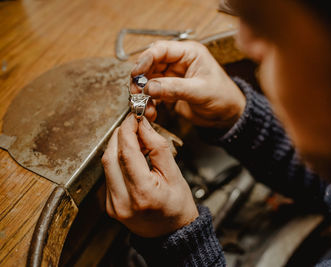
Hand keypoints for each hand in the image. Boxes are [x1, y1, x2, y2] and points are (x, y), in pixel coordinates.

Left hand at [101, 114, 198, 236]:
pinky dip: (116, 161)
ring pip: (106, 165)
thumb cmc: (178, 206)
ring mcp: (112, 206)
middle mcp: (123, 202)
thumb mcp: (175, 174)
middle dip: (120, 135)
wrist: (172, 233)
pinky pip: (107, 175)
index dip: (128, 130)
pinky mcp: (108, 205)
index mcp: (143, 193)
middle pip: (110, 157)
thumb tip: (143, 126)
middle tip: (133, 125)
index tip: (133, 117)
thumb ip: (158, 148)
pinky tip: (130, 157)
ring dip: (117, 147)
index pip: (126, 153)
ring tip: (135, 141)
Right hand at [130, 40, 245, 128]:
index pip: (161, 49)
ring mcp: (173, 76)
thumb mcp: (200, 91)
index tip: (137, 73)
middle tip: (136, 92)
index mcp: (189, 53)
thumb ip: (174, 88)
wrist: (227, 115)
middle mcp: (178, 62)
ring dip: (143, 93)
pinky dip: (149, 103)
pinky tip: (151, 112)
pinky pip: (153, 94)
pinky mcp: (170, 90)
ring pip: (149, 80)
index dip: (146, 59)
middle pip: (150, 64)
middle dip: (141, 78)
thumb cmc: (223, 97)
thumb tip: (149, 87)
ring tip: (143, 105)